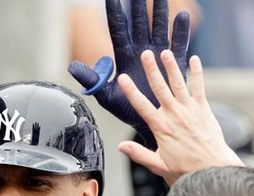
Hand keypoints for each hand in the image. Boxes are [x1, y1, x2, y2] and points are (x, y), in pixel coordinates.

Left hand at [68, 0, 189, 148]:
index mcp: (123, 57)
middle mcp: (140, 52)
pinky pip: (178, 45)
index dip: (115, 11)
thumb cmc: (127, 111)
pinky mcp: (174, 64)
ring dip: (161, 11)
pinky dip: (181, 32)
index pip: (118, 28)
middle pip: (139, 22)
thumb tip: (72, 66)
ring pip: (159, 28)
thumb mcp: (105, 96)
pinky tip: (182, 17)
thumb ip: (91, 80)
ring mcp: (158, 56)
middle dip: (139, 4)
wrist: (149, 125)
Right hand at [117, 50, 242, 185]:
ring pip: (178, 84)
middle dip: (152, 70)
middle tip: (146, 54)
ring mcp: (190, 110)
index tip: (122, 78)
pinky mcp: (203, 109)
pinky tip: (194, 59)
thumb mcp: (158, 165)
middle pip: (160, 88)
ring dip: (171, 67)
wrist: (213, 168)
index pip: (142, 106)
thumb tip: (121, 147)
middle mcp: (174, 115)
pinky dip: (197, 73)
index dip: (131, 91)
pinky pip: (199, 87)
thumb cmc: (186, 168)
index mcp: (161, 127)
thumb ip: (139, 154)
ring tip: (165, 52)